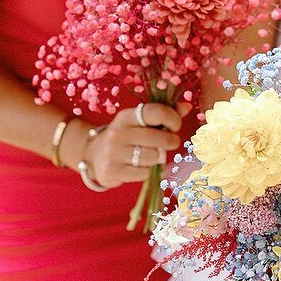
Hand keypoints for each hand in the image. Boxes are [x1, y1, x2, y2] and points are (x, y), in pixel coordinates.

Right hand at [70, 103, 185, 188]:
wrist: (93, 156)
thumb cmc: (126, 136)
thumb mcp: (140, 122)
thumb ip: (163, 114)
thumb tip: (187, 107)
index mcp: (126, 116)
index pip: (155, 112)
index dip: (172, 119)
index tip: (175, 126)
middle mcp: (118, 133)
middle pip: (158, 138)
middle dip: (170, 141)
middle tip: (169, 142)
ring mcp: (113, 153)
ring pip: (153, 157)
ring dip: (157, 157)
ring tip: (150, 154)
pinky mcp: (112, 172)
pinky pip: (144, 173)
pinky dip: (146, 171)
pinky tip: (138, 166)